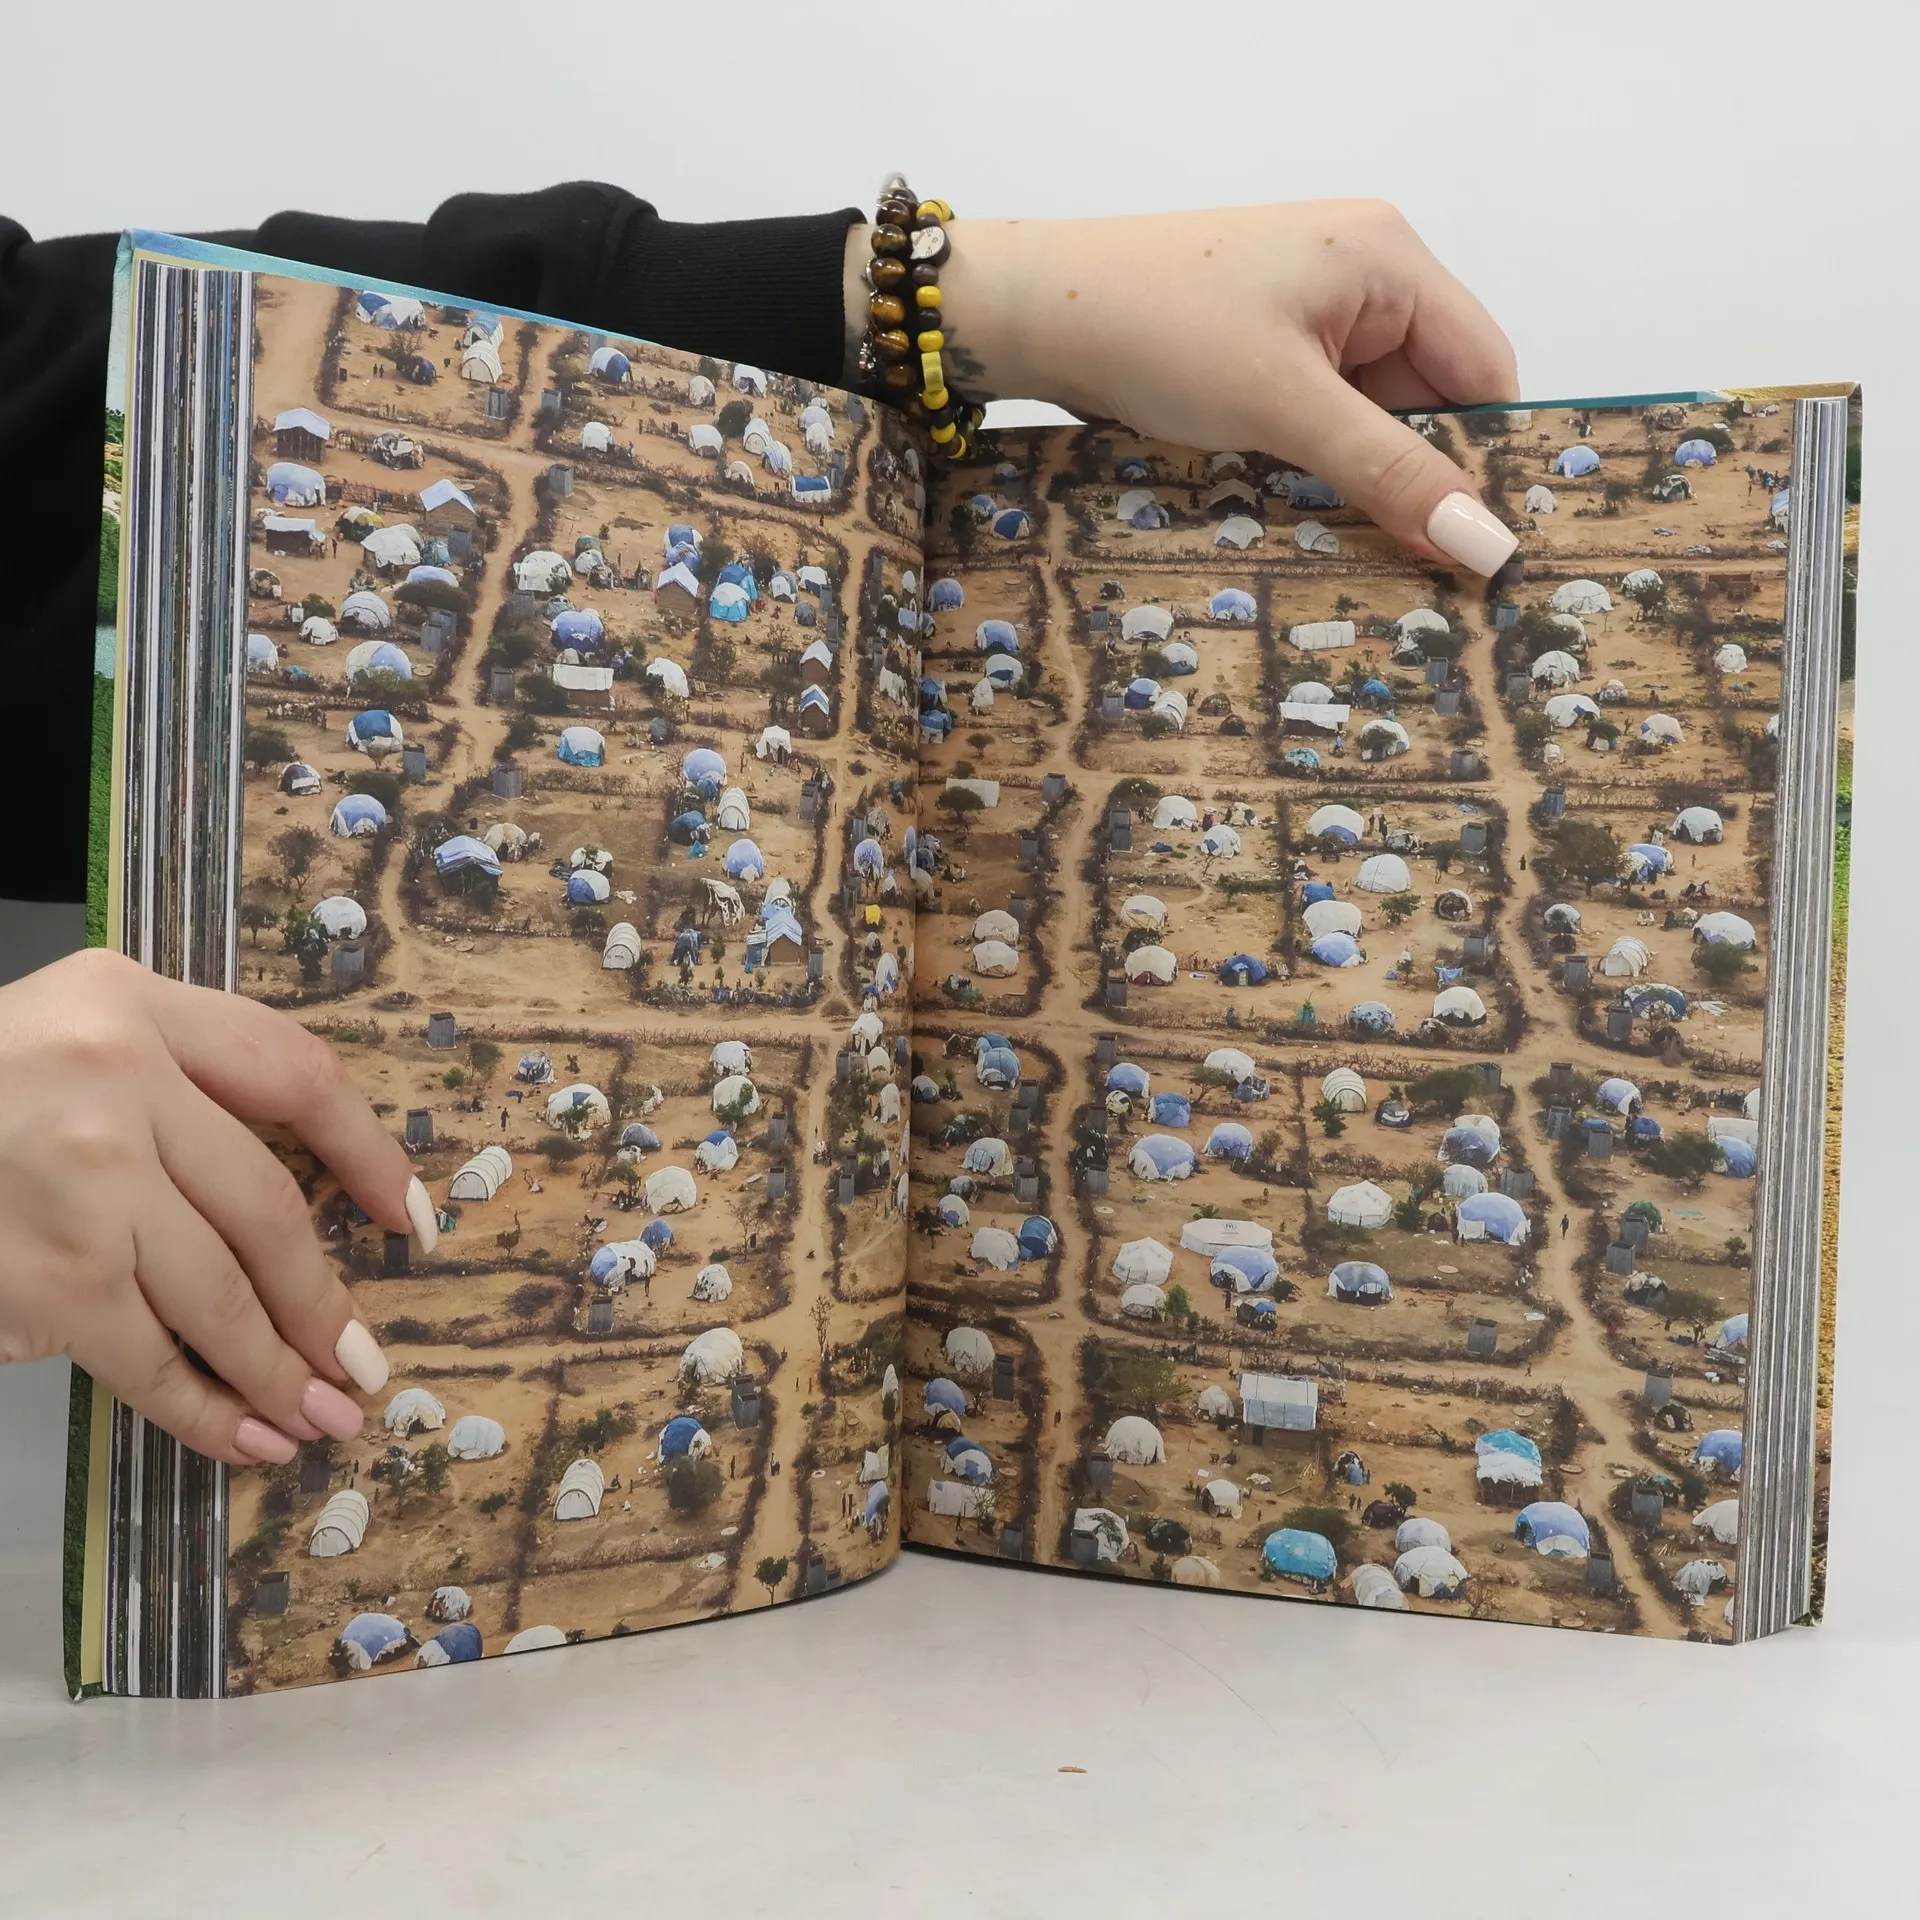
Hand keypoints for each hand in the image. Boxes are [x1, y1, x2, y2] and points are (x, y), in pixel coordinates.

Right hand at [0, 949, 434, 1463]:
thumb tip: (293, 1214)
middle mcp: (113, 1078)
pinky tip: (247, 1437)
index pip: (296, 1072)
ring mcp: (78, 1183)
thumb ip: (176, 1082)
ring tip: (323, 1418)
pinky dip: (204, 1408)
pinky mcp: (41, 1277)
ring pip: (218, 1294)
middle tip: (365, 1367)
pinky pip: (146, 1356)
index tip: (412, 1219)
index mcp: (131, 1002)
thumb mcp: (69, 1036)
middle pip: (267, 1206)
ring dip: (280, 1371)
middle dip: (324, 1302)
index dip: (369, 1152)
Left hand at [855, 199, 1520, 572]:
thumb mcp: (1284, 409)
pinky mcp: (1264, 344)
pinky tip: (1311, 515)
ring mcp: (1310, 309)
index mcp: (1390, 259)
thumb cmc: (1160, 334)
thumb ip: (1389, 475)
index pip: (1485, 370)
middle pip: (1432, 395)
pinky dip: (1318, 462)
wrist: (1031, 311)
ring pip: (1373, 414)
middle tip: (1429, 576)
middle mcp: (1363, 273)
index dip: (1487, 460)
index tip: (1486, 552)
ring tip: (1370, 557)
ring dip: (1364, 477)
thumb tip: (1487, 547)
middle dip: (1422, 476)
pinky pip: (1321, 414)